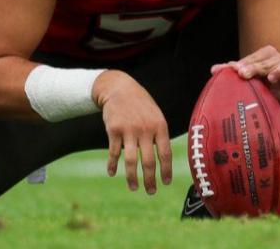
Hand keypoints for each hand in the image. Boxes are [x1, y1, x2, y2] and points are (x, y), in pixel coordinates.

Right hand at [94, 70, 171, 194]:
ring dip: (132, 178)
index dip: (166, 170)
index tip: (166, 183)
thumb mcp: (156, 115)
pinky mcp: (113, 130)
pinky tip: (112, 173)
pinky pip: (114, 152)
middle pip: (148, 161)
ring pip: (130, 161)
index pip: (165, 153)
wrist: (120, 88)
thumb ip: (159, 135)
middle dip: (150, 180)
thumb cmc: (141, 105)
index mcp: (160, 126)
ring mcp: (129, 130)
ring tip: (134, 188)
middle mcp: (145, 129)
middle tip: (151, 192)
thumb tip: (164, 159)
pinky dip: (112, 165)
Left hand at [226, 45, 279, 108]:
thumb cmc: (260, 80)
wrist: (277, 92)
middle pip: (268, 61)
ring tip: (271, 78)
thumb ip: (232, 71)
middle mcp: (279, 60)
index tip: (235, 70)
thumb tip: (213, 70)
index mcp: (266, 55)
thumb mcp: (248, 75)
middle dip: (256, 67)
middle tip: (244, 74)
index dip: (246, 63)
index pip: (256, 57)